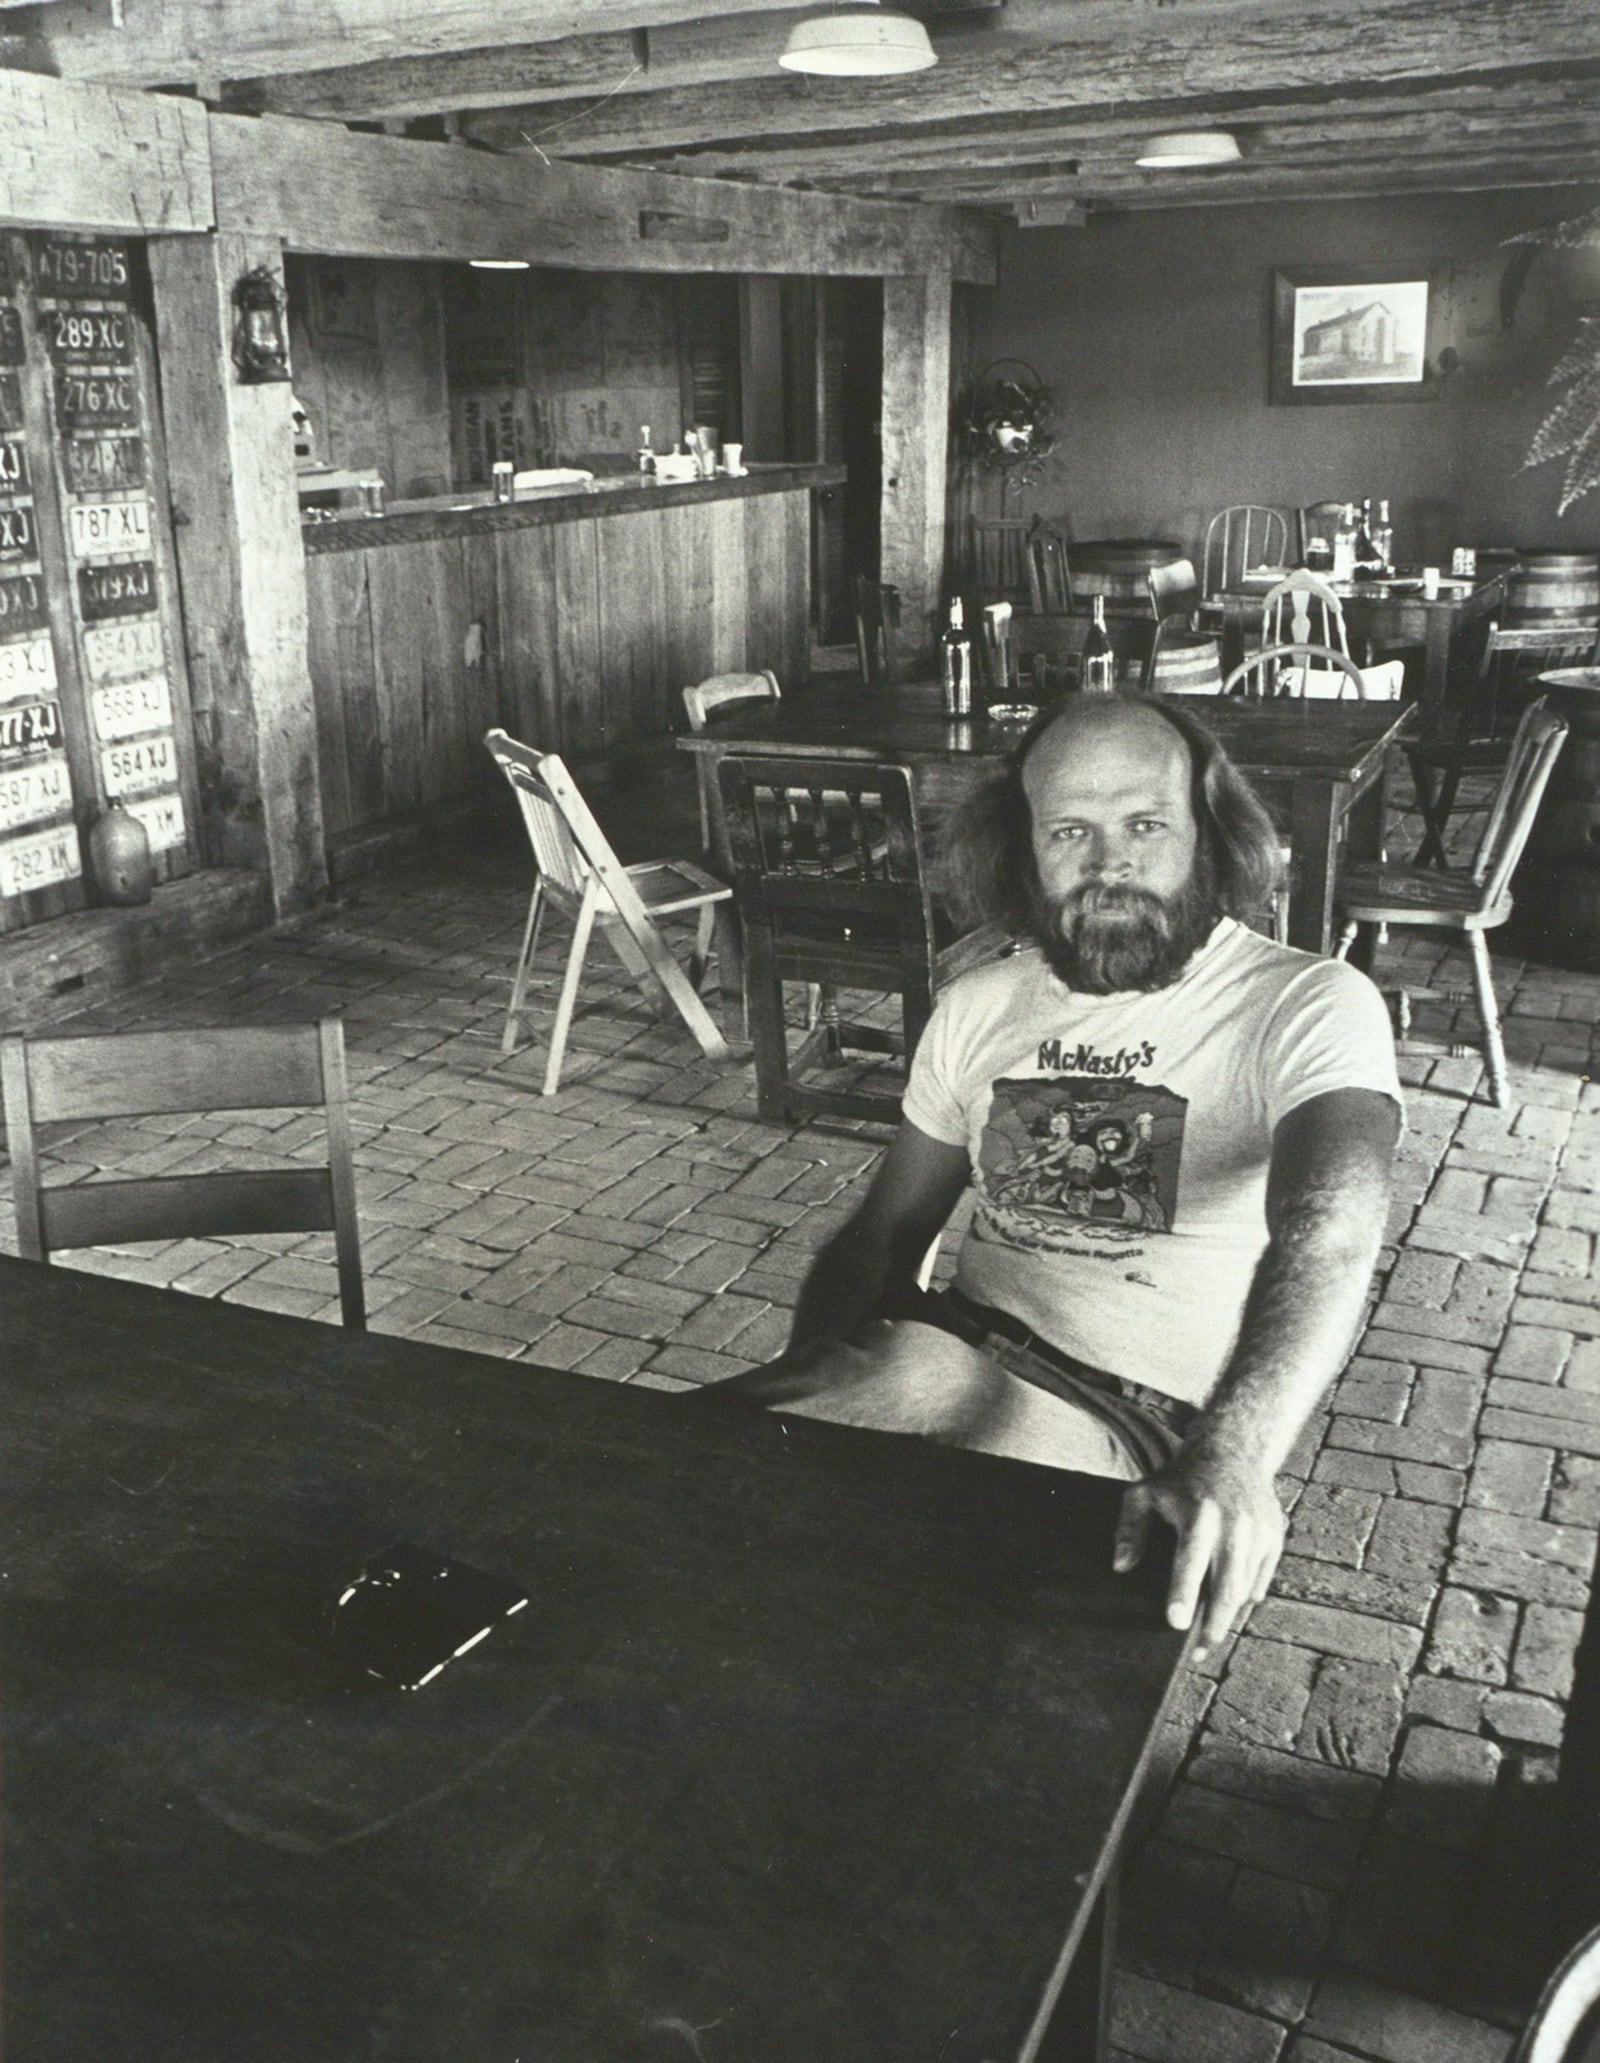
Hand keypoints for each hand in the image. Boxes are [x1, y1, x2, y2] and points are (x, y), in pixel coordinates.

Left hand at [1113, 1447, 1284, 1658]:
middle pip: (1226, 1588)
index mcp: (1198, 1513)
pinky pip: (1260, 1581)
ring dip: (1228, 1618)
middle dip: (1213, 1626)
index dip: (1183, 1594)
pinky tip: (1227, 1607)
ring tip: (1209, 1637)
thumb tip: (1121, 1567)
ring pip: (1245, 1590)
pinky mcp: (1274, 1538)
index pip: (1190, 1561)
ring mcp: (1258, 1532)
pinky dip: (1244, 1598)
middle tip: (1198, 1653)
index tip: (1176, 1623)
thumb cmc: (1180, 1479)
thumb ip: (1129, 1529)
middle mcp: (1233, 1524)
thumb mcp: (1145, 1493)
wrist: (1231, 1452)